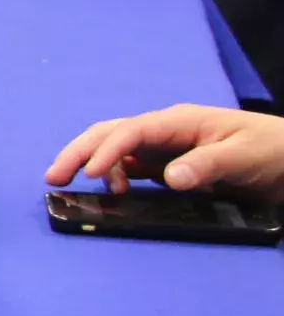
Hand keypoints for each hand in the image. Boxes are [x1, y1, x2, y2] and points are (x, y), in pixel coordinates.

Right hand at [46, 103, 283, 198]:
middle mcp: (166, 132)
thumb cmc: (274, 151)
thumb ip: (207, 165)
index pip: (131, 131)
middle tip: (53, 178)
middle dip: (79, 152)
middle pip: (111, 134)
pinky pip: (133, 168)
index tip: (89, 176)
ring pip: (117, 150)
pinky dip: (113, 177)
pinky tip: (112, 193)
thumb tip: (169, 178)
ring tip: (78, 187)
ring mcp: (167, 148)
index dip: (106, 151)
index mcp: (180, 122)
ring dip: (92, 164)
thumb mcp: (244, 156)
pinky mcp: (171, 166)